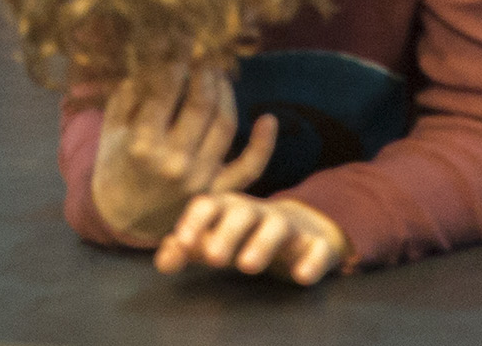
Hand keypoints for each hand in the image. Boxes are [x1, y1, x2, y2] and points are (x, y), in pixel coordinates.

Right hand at [89, 63, 275, 245]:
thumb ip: (131, 90)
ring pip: (225, 124)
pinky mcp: (217, 191)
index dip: (175, 55)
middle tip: (205, 49)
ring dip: (226, 91)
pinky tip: (269, 119)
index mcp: (142, 144)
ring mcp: (199, 179)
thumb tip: (153, 50)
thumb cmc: (115, 163)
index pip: (166, 88)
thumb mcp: (113, 126)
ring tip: (218, 72)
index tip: (180, 36)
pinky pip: (249, 169)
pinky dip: (263, 145)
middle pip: (202, 103)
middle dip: (205, 68)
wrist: (123, 217)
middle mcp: (174, 162)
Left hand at [156, 193, 352, 286]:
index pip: (209, 205)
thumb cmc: (248, 235)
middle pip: (242, 214)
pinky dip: (312, 260)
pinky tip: (302, 276)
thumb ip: (189, 249)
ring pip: (278, 228)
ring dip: (262, 244)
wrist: (304, 229)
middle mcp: (258, 212)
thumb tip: (163, 261)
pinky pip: (318, 249)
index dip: (195, 221)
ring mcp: (290, 226)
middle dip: (226, 233)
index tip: (184, 241)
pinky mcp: (317, 243)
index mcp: (229, 208)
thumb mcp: (217, 239)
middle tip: (213, 258)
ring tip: (247, 266)